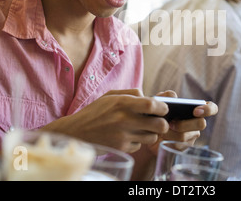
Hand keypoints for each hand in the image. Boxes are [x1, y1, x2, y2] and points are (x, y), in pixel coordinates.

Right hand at [42, 89, 169, 153]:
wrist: (77, 132)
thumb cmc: (95, 111)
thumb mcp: (111, 95)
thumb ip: (131, 94)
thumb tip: (149, 96)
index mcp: (122, 103)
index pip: (151, 105)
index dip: (163, 107)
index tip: (163, 108)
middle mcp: (124, 120)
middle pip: (159, 124)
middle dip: (162, 123)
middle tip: (158, 121)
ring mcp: (123, 135)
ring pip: (152, 137)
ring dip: (151, 133)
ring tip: (142, 128)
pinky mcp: (122, 148)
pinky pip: (140, 145)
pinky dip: (138, 141)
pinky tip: (129, 136)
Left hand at [148, 90, 217, 153]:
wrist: (148, 128)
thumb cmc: (157, 111)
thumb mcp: (160, 101)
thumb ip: (166, 95)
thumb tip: (174, 97)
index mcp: (196, 109)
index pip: (212, 108)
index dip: (208, 109)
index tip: (195, 111)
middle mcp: (197, 122)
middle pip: (201, 124)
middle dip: (185, 124)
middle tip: (171, 123)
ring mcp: (191, 136)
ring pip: (185, 136)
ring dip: (171, 133)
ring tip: (161, 130)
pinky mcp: (183, 147)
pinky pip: (178, 146)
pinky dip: (167, 140)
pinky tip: (160, 138)